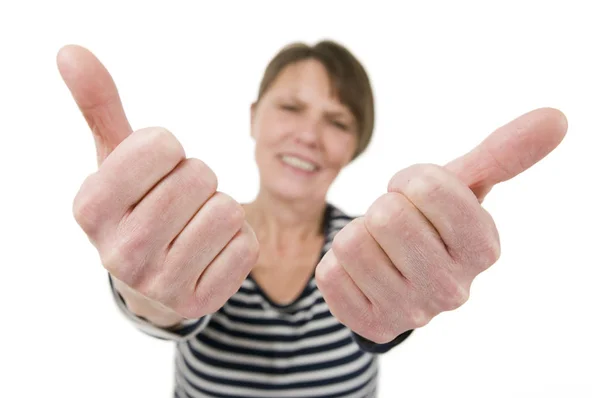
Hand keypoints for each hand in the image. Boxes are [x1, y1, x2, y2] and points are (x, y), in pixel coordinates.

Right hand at [58, 45, 258, 319]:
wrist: (151, 277)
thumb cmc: (136, 204)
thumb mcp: (115, 157)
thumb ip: (100, 106)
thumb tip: (71, 51)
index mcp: (90, 209)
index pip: (160, 145)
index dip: (168, 149)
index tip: (156, 168)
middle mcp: (118, 253)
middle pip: (199, 176)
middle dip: (198, 178)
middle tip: (180, 199)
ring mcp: (160, 283)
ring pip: (228, 210)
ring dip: (220, 206)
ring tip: (195, 223)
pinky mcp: (200, 301)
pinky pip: (247, 245)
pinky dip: (238, 239)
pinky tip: (211, 250)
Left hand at [315, 108, 567, 342]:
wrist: (400, 273)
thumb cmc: (432, 221)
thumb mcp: (463, 185)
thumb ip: (503, 154)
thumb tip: (556, 117)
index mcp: (484, 249)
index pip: (427, 187)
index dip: (411, 180)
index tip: (416, 196)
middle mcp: (455, 290)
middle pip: (387, 216)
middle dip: (383, 208)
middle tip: (396, 226)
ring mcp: (412, 314)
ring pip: (351, 243)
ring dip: (359, 234)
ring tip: (381, 249)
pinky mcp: (372, 326)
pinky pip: (329, 273)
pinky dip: (338, 265)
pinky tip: (363, 275)